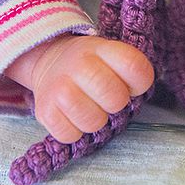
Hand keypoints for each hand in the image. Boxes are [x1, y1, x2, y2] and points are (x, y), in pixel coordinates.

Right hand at [7, 34, 154, 142]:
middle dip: (116, 103)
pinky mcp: (44, 111)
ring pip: (94, 121)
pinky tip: (72, 115)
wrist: (51, 62)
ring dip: (96, 120)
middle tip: (107, 98)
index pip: (134, 66)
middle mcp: (79, 65)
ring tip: (90, 106)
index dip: (140, 82)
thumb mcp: (111, 55)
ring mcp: (59, 88)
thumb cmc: (91, 66)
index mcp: (101, 48)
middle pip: (115, 98)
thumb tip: (135, 94)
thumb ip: (130, 69)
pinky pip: (71, 135)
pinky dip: (75, 132)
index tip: (131, 84)